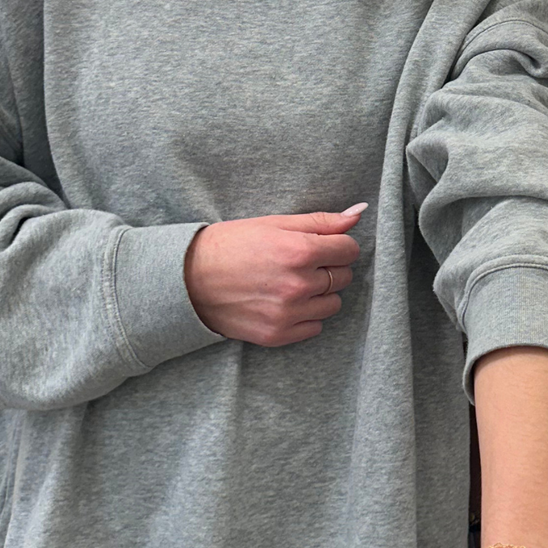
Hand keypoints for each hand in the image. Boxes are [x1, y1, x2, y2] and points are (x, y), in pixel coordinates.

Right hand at [184, 203, 364, 344]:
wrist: (188, 279)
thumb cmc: (231, 245)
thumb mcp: (275, 224)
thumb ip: (321, 221)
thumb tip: (359, 212)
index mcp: (299, 251)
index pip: (349, 250)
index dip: (339, 245)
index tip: (324, 245)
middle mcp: (298, 285)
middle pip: (343, 277)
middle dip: (330, 267)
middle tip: (302, 262)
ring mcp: (288, 313)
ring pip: (333, 304)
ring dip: (321, 293)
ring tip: (293, 282)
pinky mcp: (278, 335)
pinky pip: (315, 327)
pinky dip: (307, 315)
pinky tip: (285, 302)